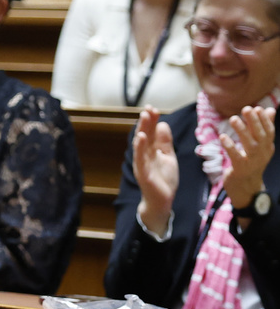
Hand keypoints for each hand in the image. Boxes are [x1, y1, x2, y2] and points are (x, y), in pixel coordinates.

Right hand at [132, 106, 177, 236]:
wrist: (162, 201)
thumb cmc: (164, 179)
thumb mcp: (168, 157)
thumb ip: (165, 142)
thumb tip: (163, 124)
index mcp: (151, 151)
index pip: (150, 133)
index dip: (151, 121)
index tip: (153, 108)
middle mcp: (144, 156)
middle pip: (144, 135)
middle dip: (146, 122)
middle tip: (148, 108)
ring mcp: (142, 164)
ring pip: (140, 144)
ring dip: (141, 130)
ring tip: (144, 117)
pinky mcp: (144, 173)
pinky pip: (140, 159)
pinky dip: (140, 147)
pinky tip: (140, 137)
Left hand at [221, 105, 275, 218]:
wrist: (246, 187)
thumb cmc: (251, 163)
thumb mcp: (259, 146)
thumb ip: (262, 129)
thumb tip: (269, 110)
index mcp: (268, 148)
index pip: (269, 131)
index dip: (264, 120)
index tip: (257, 107)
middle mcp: (262, 154)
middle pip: (260, 136)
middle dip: (254, 121)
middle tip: (246, 108)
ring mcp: (252, 162)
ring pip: (250, 145)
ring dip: (242, 131)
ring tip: (233, 118)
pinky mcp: (240, 169)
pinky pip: (235, 156)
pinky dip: (230, 146)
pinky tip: (223, 137)